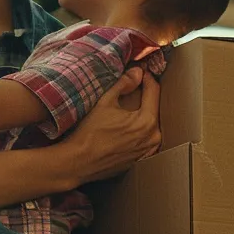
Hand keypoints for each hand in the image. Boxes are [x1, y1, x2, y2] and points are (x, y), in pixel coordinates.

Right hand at [57, 67, 160, 183]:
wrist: (78, 162)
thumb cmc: (89, 134)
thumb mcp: (105, 103)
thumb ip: (123, 84)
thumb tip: (137, 72)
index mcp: (147, 122)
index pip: (154, 91)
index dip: (146, 77)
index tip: (140, 71)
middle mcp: (153, 138)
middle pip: (155, 108)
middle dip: (146, 95)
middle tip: (136, 84)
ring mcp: (148, 151)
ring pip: (151, 124)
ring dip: (144, 113)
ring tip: (131, 105)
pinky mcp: (140, 159)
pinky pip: (146, 139)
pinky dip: (140, 130)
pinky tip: (127, 125)